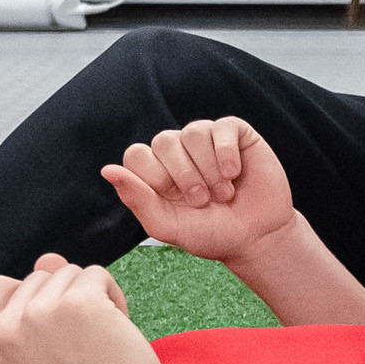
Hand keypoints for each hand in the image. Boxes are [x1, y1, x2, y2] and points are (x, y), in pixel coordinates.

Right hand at [0, 253, 165, 363]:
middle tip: (79, 344)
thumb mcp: (39, 349)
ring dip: (91, 298)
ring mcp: (38, 313)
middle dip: (65, 299)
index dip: (30, 299)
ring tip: (96, 339)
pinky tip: (115, 330)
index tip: (50, 336)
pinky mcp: (77, 302)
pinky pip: (98, 273)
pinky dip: (113, 296)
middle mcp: (3, 329)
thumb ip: (33, 302)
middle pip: (37, 276)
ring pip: (69, 271)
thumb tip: (47, 259)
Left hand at [106, 118, 296, 263]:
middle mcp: (179, 151)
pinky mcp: (235, 133)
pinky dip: (226, 152)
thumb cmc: (211, 234)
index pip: (136, 155)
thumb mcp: (168, 226)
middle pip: (163, 141)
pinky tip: (235, 172)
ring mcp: (207, 139)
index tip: (177, 202)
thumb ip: (137, 199)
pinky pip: (222, 126)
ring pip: (193, 133)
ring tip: (224, 193)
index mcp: (156, 172)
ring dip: (208, 169)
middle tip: (203, 201)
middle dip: (185, 176)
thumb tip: (107, 170)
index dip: (156, 177)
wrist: (257, 237)